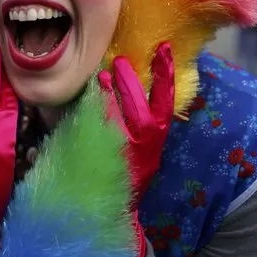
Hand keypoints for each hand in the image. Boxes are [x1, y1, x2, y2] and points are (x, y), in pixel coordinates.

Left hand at [98, 42, 174, 202]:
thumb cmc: (131, 170)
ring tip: (104, 75)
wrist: (115, 206)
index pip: (166, 100)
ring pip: (119, 115)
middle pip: (140, 106)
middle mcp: (144, 143)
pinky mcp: (103, 155)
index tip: (163, 49)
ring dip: (110, 92)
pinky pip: (98, 127)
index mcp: (157, 136)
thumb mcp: (146, 146)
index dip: (165, 73)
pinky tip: (89, 96)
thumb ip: (144, 119)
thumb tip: (131, 83)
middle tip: (120, 61)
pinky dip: (94, 109)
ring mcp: (123, 150)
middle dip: (130, 81)